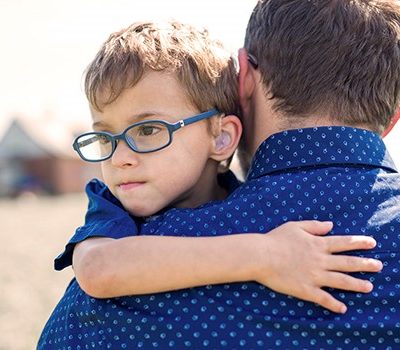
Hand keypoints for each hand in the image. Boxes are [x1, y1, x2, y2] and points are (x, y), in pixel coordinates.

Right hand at [254, 221, 381, 313]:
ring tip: (369, 287)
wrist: (261, 256)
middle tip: (379, 266)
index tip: (372, 243)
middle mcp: (320, 261)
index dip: (359, 242)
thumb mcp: (295, 226)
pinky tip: (343, 308)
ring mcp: (314, 276)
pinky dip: (334, 304)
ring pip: (341, 281)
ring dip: (356, 285)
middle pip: (347, 263)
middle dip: (365, 264)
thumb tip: (331, 225)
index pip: (343, 243)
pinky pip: (323, 299)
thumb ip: (314, 226)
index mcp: (318, 244)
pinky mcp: (306, 290)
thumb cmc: (276, 239)